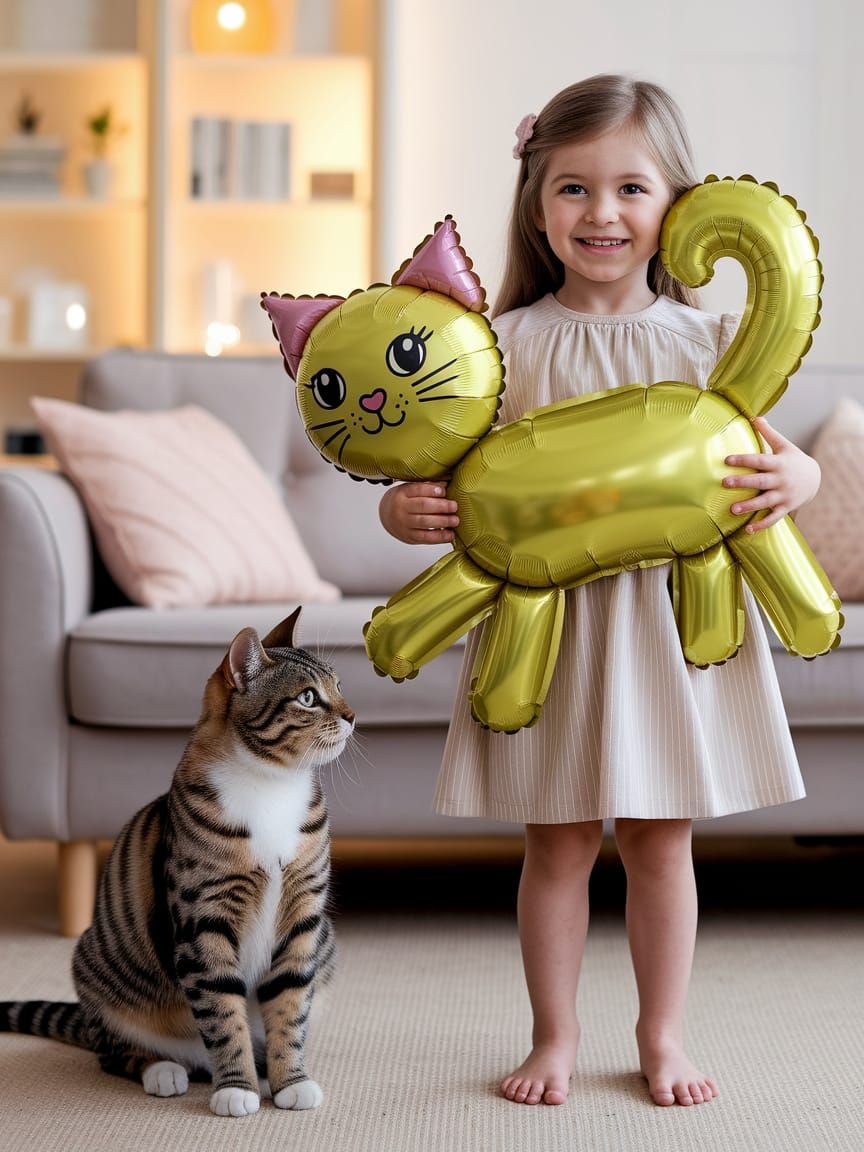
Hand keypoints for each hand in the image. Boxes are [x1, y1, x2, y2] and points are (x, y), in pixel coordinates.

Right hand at [379, 481, 459, 544]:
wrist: (387, 516)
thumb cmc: (404, 500)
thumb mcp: (410, 489)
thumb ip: (427, 486)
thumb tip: (446, 484)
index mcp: (402, 493)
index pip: (417, 489)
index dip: (432, 490)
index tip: (444, 491)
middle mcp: (401, 508)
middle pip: (422, 506)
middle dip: (441, 506)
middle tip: (454, 506)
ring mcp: (404, 524)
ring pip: (424, 522)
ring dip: (442, 522)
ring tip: (455, 520)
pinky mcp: (409, 537)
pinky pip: (426, 538)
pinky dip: (440, 537)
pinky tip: (450, 534)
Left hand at [723, 416, 820, 532]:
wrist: (815, 478)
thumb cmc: (793, 460)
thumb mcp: (784, 445)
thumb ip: (768, 433)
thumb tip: (755, 416)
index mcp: (778, 463)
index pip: (759, 460)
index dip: (743, 459)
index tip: (727, 459)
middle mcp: (781, 480)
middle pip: (760, 481)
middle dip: (743, 482)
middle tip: (724, 483)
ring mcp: (784, 495)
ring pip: (765, 502)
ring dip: (749, 506)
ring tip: (732, 509)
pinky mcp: (785, 508)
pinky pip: (773, 518)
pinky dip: (761, 525)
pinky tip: (747, 529)